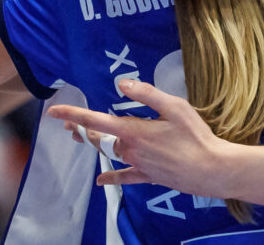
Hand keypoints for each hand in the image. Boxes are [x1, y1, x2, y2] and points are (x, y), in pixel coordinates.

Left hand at [48, 79, 229, 195]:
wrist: (210, 169)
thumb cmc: (194, 135)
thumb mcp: (174, 107)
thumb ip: (146, 94)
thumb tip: (122, 84)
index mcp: (134, 131)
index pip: (96, 121)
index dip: (74, 114)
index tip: (53, 111)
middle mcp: (131, 150)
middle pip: (99, 139)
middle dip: (82, 129)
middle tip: (68, 124)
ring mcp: (138, 165)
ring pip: (110, 153)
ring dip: (95, 145)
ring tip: (81, 137)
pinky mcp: (149, 176)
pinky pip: (125, 177)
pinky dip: (112, 177)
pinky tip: (101, 180)